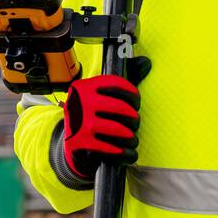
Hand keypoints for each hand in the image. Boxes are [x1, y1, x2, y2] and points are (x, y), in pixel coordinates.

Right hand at [61, 60, 148, 178]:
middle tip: (134, 124)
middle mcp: (80, 103)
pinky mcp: (81, 145)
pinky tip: (128, 154)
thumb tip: (146, 62)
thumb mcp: (100, 97)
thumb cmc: (91, 118)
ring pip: (118, 130)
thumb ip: (122, 83)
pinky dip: (123, 154)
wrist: (71, 147)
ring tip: (132, 140)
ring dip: (131, 138)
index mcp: (85, 87)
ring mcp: (79, 124)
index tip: (136, 104)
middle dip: (134, 119)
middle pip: (120, 108)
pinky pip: (110, 149)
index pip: (116, 84)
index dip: (133, 95)